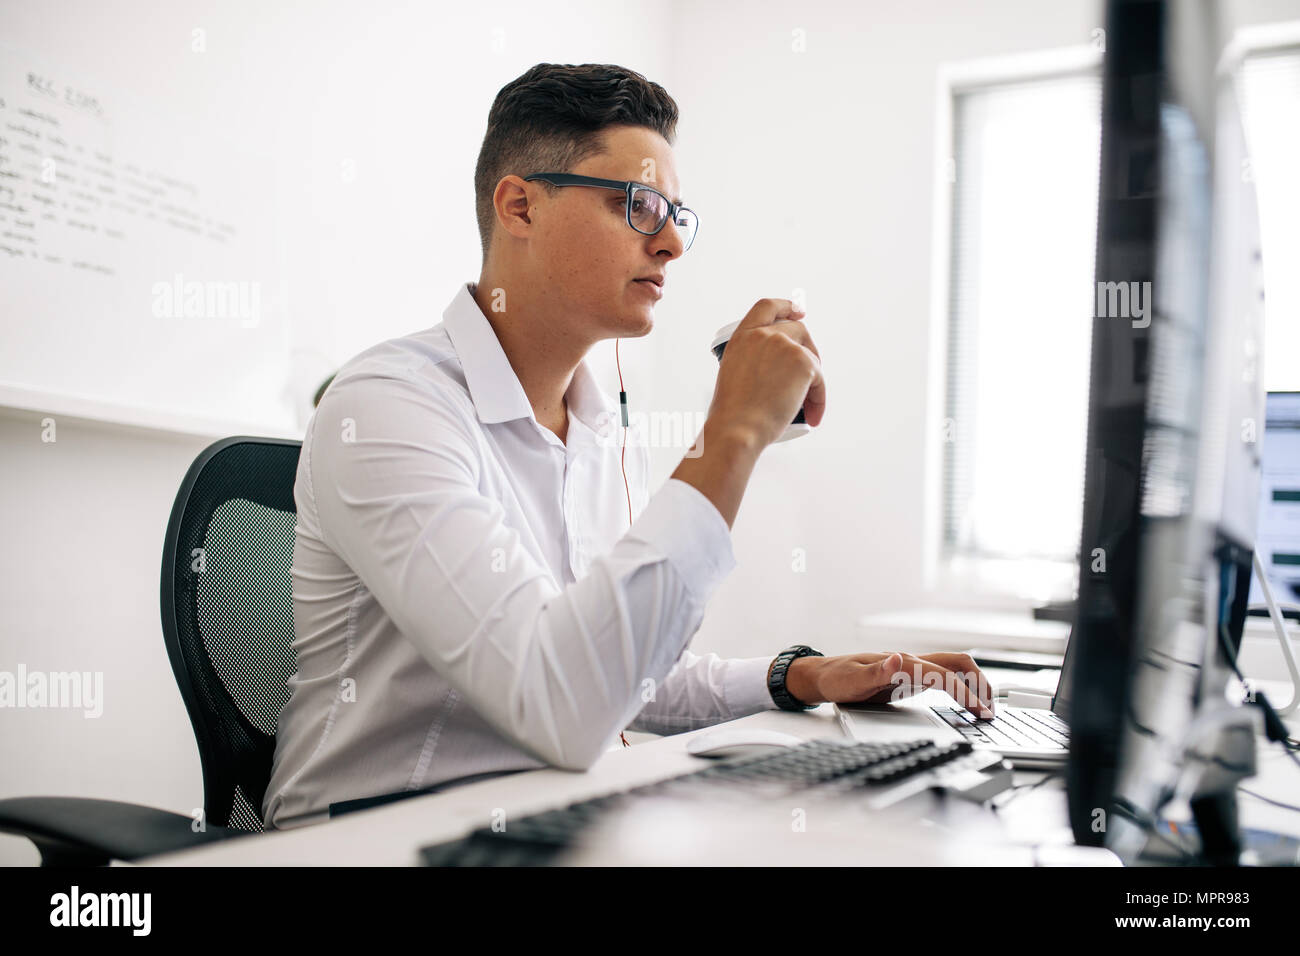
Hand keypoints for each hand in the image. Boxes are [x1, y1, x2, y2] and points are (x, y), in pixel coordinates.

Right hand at [706, 298, 825, 448]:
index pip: (767, 307)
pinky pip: (819, 379)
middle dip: (808, 349)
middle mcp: (763, 335)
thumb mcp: (735, 376)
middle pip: (798, 329)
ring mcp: (785, 346)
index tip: (799, 312)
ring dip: (813, 381)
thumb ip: (755, 362)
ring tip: (806, 407)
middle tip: (811, 375)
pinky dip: (818, 399)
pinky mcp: (804, 362)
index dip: (786, 306)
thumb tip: (781, 371)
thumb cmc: (733, 414)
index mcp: (742, 338)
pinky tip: (812, 416)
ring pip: (811, 357)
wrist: (738, 429)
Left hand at [785, 651, 994, 718]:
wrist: (823, 676)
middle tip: (991, 710)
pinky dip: (961, 687)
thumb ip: (876, 671)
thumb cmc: (837, 678)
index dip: (966, 693)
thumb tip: (898, 658)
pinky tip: (964, 702)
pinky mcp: (910, 677)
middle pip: (958, 663)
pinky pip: (943, 677)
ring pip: (954, 667)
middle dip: (980, 683)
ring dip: (974, 683)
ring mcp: (912, 668)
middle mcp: (911, 662)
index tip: (980, 711)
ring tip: (985, 708)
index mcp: (902, 664)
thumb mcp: (852, 681)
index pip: (945, 675)